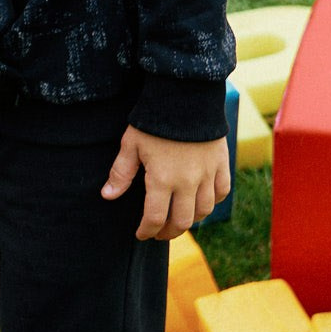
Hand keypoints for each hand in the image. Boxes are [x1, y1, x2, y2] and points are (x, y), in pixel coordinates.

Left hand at [102, 127, 233, 240]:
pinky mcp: (221, 164)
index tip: (141, 234)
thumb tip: (107, 195)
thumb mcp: (131, 145)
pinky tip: (202, 202)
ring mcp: (208, 174)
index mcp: (162, 180)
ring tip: (178, 221)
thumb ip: (121, 173)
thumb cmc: (154, 121)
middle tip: (159, 233)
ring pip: (204, 210)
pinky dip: (213, 202)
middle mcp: (188, 182)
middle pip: (182, 220)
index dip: (147, 231)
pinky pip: (222, 191)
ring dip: (191, 220)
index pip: (155, 218)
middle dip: (168, 232)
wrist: (186, 97)